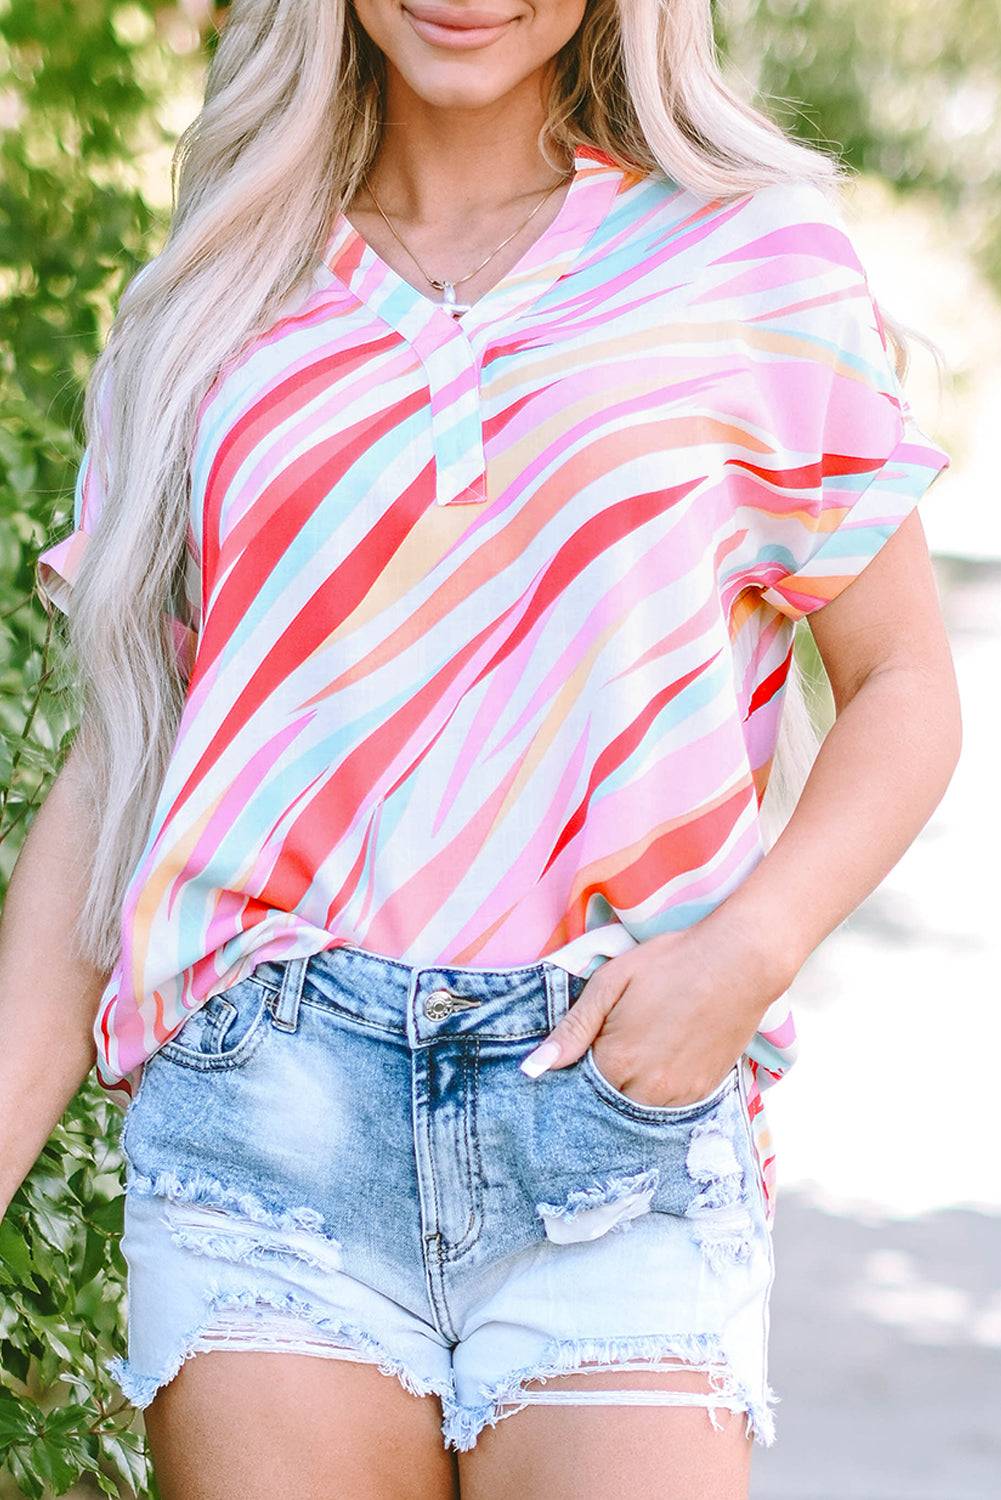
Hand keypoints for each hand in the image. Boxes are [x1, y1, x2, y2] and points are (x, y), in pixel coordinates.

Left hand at [520, 912, 793, 1107]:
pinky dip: (657, 1092)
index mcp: (616, 1061)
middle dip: (600, 1084)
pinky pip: (668, 1108)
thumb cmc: (671, 963)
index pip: (577, 1090)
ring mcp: (678, 1096)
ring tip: (640, 1049)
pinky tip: (662, 1059)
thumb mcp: (612, 982)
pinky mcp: (704, 1093)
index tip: (580, 1054)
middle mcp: (646, 1090)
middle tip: (614, 1045)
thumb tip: (532, 1069)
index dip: (574, 1072)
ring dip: (629, 1090)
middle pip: (606, 1103)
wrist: (740, 962)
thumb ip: (572, 1028)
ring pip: (637, 1109)